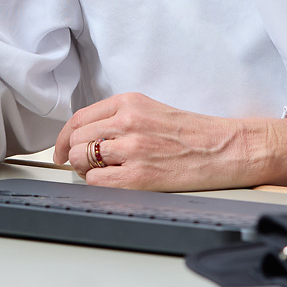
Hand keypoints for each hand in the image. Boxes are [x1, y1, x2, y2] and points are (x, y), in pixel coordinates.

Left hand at [52, 92, 286, 191]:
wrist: (225, 148)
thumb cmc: (191, 133)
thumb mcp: (150, 110)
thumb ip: (118, 118)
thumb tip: (85, 137)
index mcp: (128, 102)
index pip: (78, 118)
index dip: (63, 137)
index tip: (61, 150)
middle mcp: (127, 122)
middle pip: (75, 140)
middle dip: (74, 155)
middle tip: (85, 165)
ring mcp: (133, 149)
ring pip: (81, 160)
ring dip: (85, 170)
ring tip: (103, 173)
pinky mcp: (140, 176)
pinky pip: (97, 181)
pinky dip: (98, 184)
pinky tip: (114, 182)